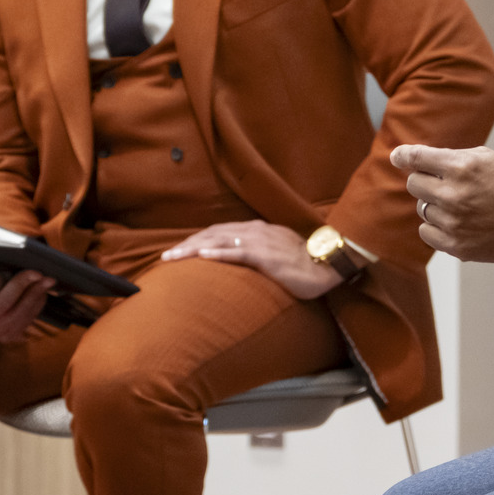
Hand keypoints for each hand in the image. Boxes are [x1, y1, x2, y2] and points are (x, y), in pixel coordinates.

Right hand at [0, 270, 53, 341]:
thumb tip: (13, 255)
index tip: (7, 272)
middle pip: (2, 304)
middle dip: (22, 285)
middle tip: (37, 273)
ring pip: (18, 315)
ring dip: (35, 295)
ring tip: (47, 281)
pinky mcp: (7, 336)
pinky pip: (26, 322)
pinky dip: (37, 306)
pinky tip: (42, 293)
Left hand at [160, 220, 342, 299]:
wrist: (327, 264)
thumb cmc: (304, 263)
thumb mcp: (277, 254)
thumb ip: (258, 253)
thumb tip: (243, 261)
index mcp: (257, 230)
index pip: (219, 232)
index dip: (197, 240)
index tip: (180, 251)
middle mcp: (254, 231)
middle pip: (212, 234)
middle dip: (187, 245)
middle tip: (166, 257)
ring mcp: (259, 242)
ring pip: (218, 241)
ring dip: (192, 249)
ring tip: (172, 258)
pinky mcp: (265, 256)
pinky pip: (236, 252)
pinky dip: (217, 253)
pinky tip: (201, 256)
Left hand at [389, 144, 493, 262]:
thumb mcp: (489, 159)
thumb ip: (454, 157)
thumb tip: (420, 159)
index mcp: (462, 168)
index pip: (417, 158)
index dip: (403, 156)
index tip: (397, 157)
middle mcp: (454, 194)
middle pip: (414, 184)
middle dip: (426, 181)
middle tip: (445, 185)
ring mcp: (453, 222)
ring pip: (422, 209)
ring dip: (436, 205)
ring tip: (462, 206)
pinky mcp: (456, 246)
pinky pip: (427, 232)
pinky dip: (436, 227)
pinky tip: (455, 223)